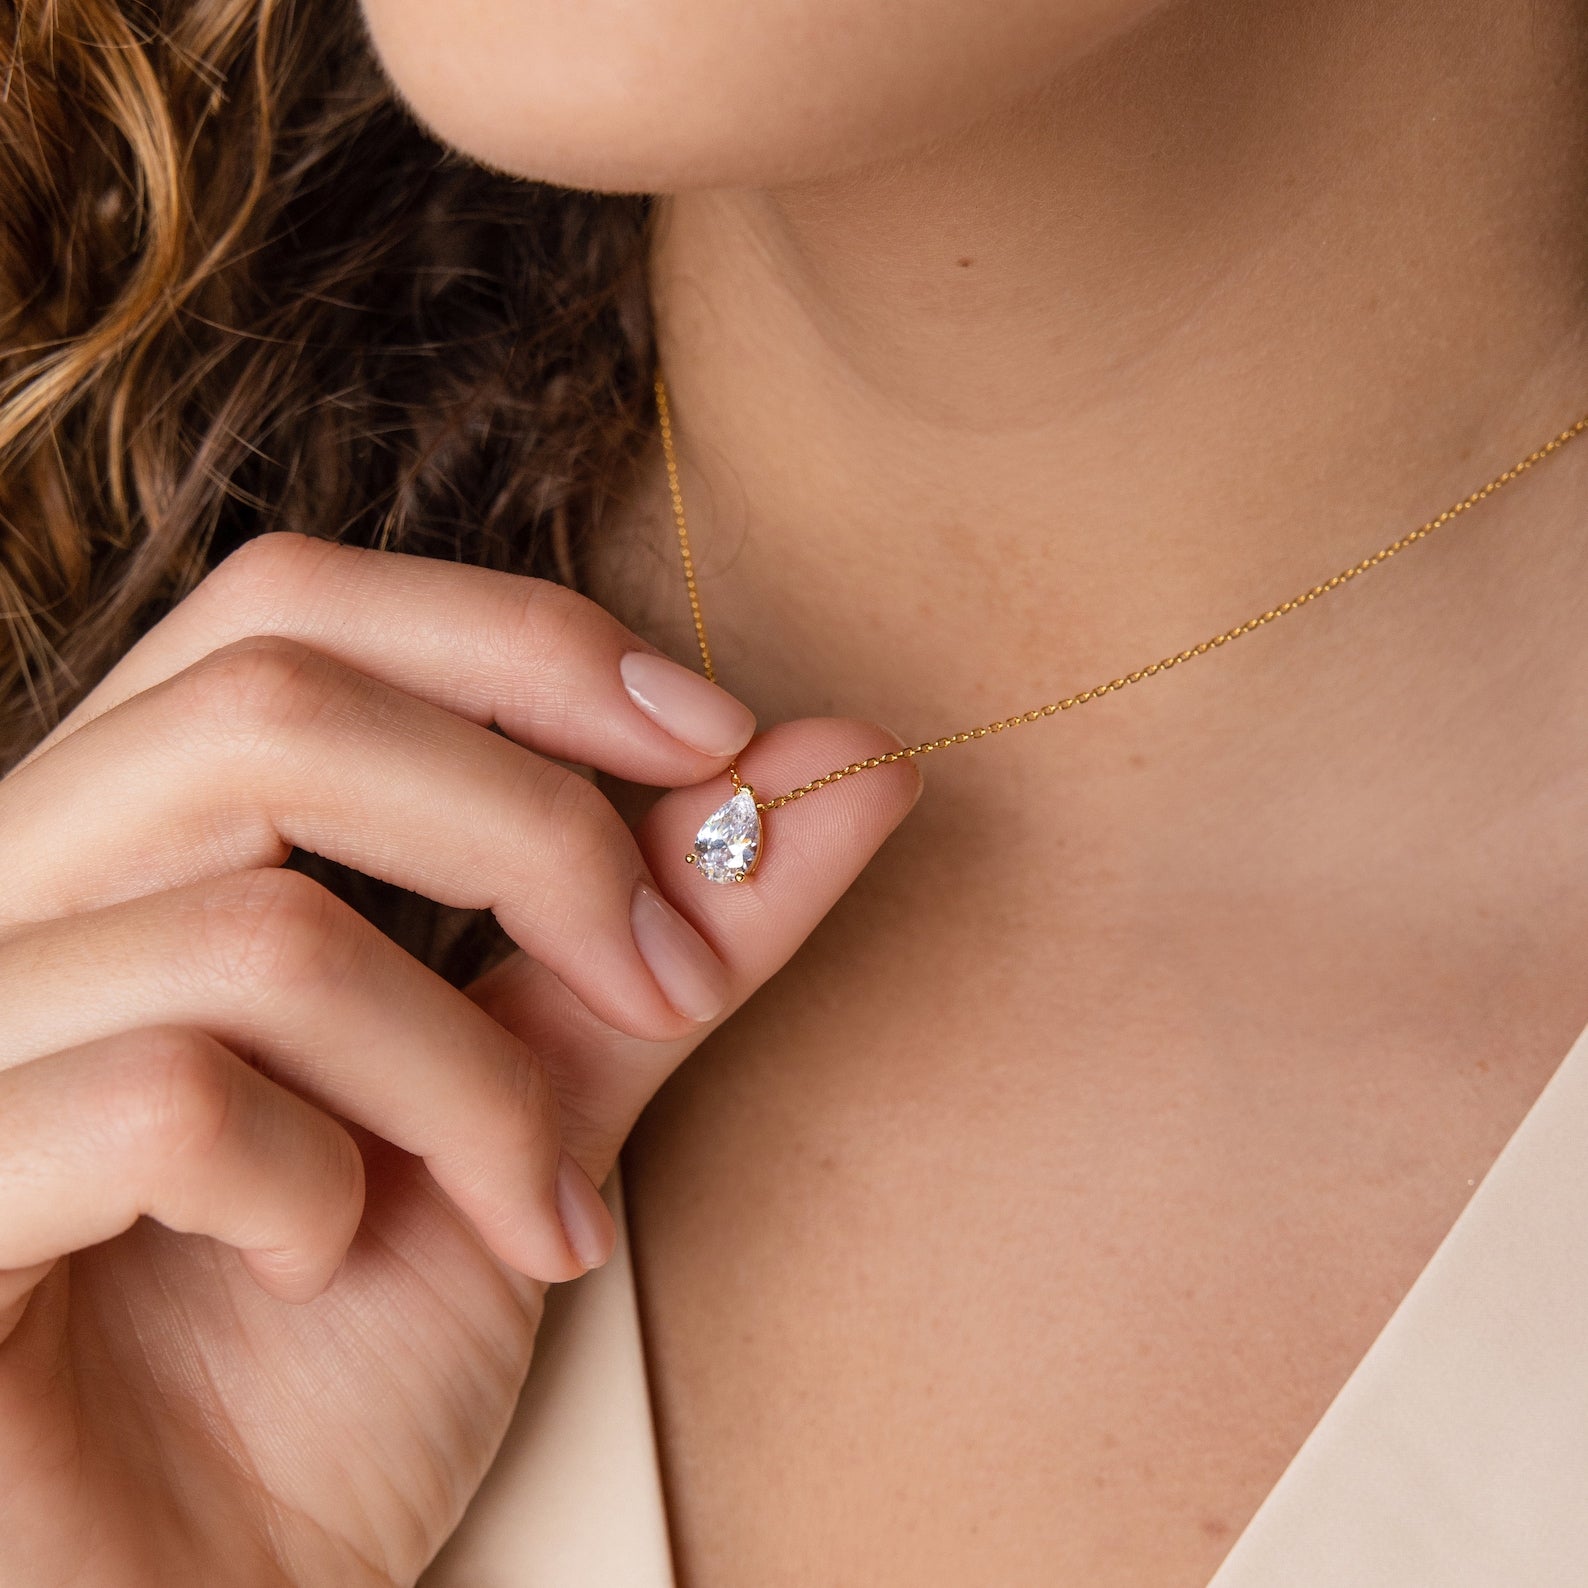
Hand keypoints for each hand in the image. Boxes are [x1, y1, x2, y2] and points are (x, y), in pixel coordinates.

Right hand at [0, 532, 920, 1586]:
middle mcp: (6, 897)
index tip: (721, 742)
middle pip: (270, 703)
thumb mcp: (536, 1099)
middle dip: (532, 829)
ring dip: (466, 1074)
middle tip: (658, 977)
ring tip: (528, 1198)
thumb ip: (663, 923)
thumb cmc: (340, 1357)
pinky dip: (325, 1191)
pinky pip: (169, 1106)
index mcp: (131, 837)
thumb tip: (842, 763)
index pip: (295, 612)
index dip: (521, 646)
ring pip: (260, 933)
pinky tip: (330, 1264)